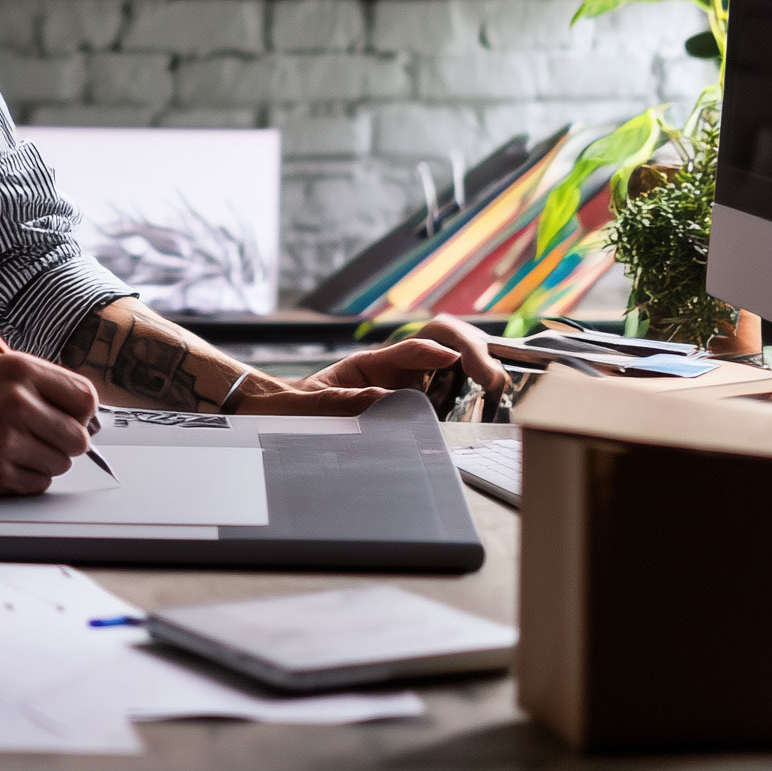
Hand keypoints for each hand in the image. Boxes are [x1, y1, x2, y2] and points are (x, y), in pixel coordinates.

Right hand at [0, 352, 100, 494]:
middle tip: (44, 437)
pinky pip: (37, 484)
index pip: (85, 396)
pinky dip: (26, 478)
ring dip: (45, 461)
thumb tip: (77, 402)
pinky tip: (2, 463)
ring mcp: (5, 440)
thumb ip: (30, 378)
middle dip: (66, 440)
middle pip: (78, 436)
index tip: (74, 416)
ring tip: (15, 448)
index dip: (82, 410)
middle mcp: (16, 402)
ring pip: (60, 463)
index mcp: (17, 368)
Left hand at [235, 317, 509, 416]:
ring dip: (473, 372)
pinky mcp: (405, 415)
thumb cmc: (290, 408)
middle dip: (468, 352)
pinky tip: (482, 408)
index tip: (458, 360)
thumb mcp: (312, 405)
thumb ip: (344, 402)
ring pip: (447, 374)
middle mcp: (390, 376)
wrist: (276, 420)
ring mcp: (401, 394)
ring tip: (496, 386)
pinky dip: (463, 401)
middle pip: (439, 350)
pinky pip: (439, 404)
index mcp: (367, 366)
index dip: (435, 352)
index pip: (409, 350)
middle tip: (490, 374)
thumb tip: (384, 400)